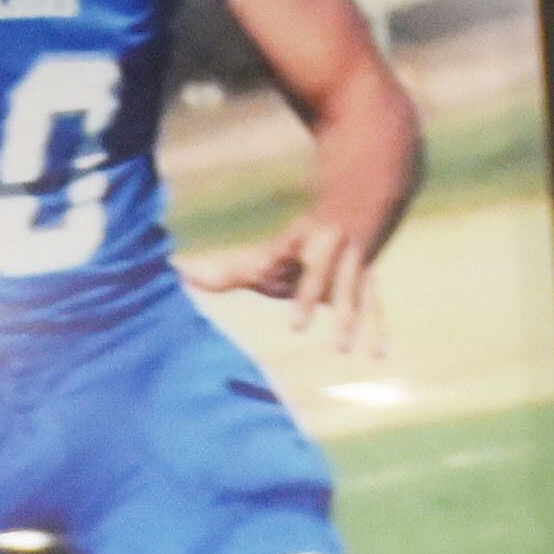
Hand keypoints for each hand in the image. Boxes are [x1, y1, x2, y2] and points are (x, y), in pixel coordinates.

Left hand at [181, 218, 384, 354]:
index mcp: (298, 237)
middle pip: (317, 272)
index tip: (260, 268)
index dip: (275, 256)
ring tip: (340, 350)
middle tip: (296, 327)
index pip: (282, 249)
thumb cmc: (302, 237)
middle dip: (307, 295)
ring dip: (345, 319)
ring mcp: (351, 263)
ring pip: (348, 291)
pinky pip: (372, 305)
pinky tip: (377, 356)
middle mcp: (326, 249)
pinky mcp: (367, 279)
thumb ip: (225, 271)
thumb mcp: (267, 251)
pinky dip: (374, 330)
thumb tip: (176, 271)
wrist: (361, 196)